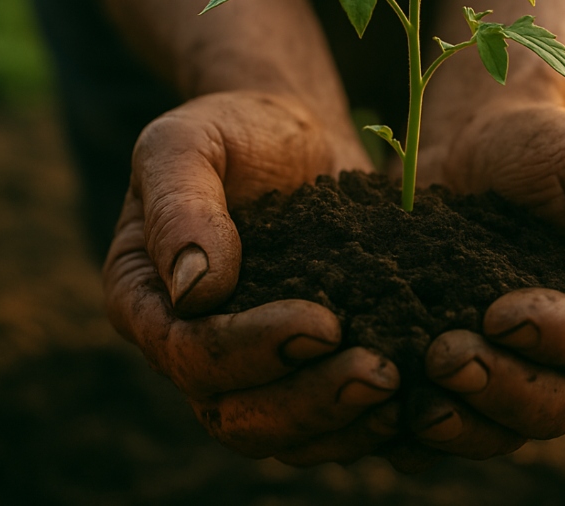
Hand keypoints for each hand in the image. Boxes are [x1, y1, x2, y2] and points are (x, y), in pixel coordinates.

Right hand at [103, 91, 402, 464]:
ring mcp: (249, 366)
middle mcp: (189, 348)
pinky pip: (325, 421)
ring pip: (282, 434)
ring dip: (342, 422)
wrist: (291, 135)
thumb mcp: (188, 142)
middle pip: (235, 415)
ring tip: (401, 388)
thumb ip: (180, 206)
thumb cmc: (232, 130)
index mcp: (147, 299)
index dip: (250, 350)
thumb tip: (196, 290)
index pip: (188, 352)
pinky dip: (366, 421)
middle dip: (308, 402)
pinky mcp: (304, 367)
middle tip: (378, 374)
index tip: (323, 322)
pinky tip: (416, 398)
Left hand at [400, 102, 564, 464]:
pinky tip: (385, 415)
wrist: (475, 143)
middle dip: (502, 390)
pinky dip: (416, 434)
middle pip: (556, 406)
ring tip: (415, 400)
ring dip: (461, 423)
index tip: (503, 313)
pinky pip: (448, 426)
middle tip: (446, 356)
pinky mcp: (460, 374)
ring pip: (501, 429)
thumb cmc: (549, 145)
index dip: (562, 340)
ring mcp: (517, 371)